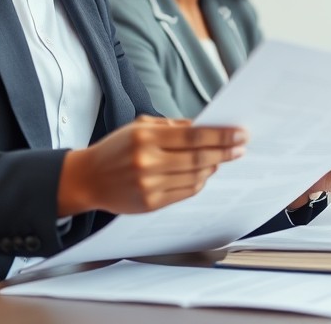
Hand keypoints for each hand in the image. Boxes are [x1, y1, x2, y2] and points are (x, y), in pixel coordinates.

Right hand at [58, 115, 245, 215]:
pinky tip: (204, 173)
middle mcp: (148, 161)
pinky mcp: (150, 203)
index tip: (240, 133)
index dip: (220, 135)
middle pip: (198, 157)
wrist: (88, 179)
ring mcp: (149, 185)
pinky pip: (185, 192)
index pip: (193, 135)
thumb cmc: (115, 149)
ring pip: (195, 176)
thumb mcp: (138, 127)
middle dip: (225, 152)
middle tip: (241, 147)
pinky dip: (199, 181)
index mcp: (145, 137)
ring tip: (222, 158)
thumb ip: (171, 127)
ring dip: (213, 167)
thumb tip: (204, 127)